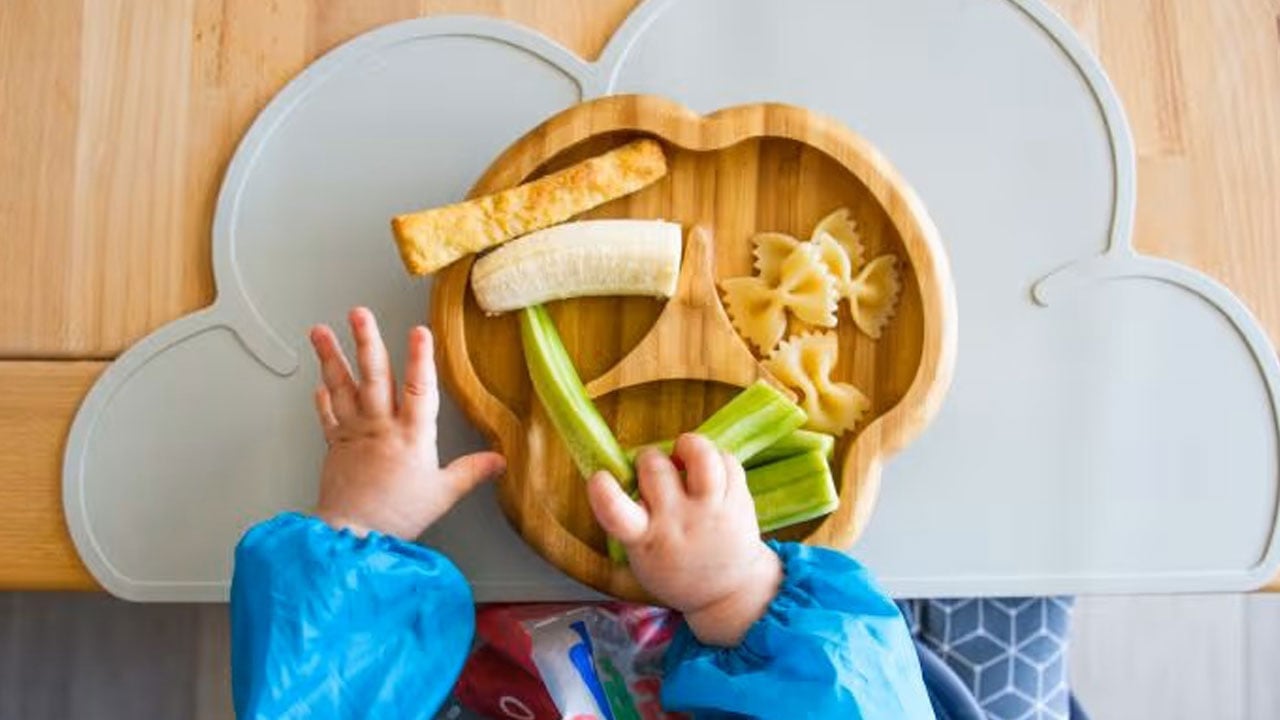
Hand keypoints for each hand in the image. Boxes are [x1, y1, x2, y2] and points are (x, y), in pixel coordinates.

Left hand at [308, 307, 505, 539]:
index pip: (420, 389)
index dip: (421, 359)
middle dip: (367, 341)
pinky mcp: (335, 446)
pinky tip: (320, 380)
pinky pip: (327, 415)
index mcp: (412, 436)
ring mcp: (354, 433)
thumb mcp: (443, 494)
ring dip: (332, 357)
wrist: (352, 535)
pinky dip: (323, 397)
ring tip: (321, 331)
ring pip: (343, 388)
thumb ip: (470, 472)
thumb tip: (499, 460)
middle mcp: (381, 427)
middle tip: (360, 314)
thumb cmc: (397, 515)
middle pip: (374, 376)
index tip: (419, 331)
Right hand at [587, 434, 782, 646]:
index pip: (616, 512)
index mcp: (645, 539)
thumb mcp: (641, 555)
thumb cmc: (674, 567)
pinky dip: (716, 457)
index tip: (599, 477)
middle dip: (648, 458)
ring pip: (701, 455)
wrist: (729, 594)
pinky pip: (727, 460)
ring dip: (688, 445)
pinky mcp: (739, 501)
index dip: (603, 489)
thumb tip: (624, 468)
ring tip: (684, 454)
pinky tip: (709, 470)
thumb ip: (629, 518)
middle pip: (655, 468)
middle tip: (653, 468)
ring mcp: (711, 510)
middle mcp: (678, 522)